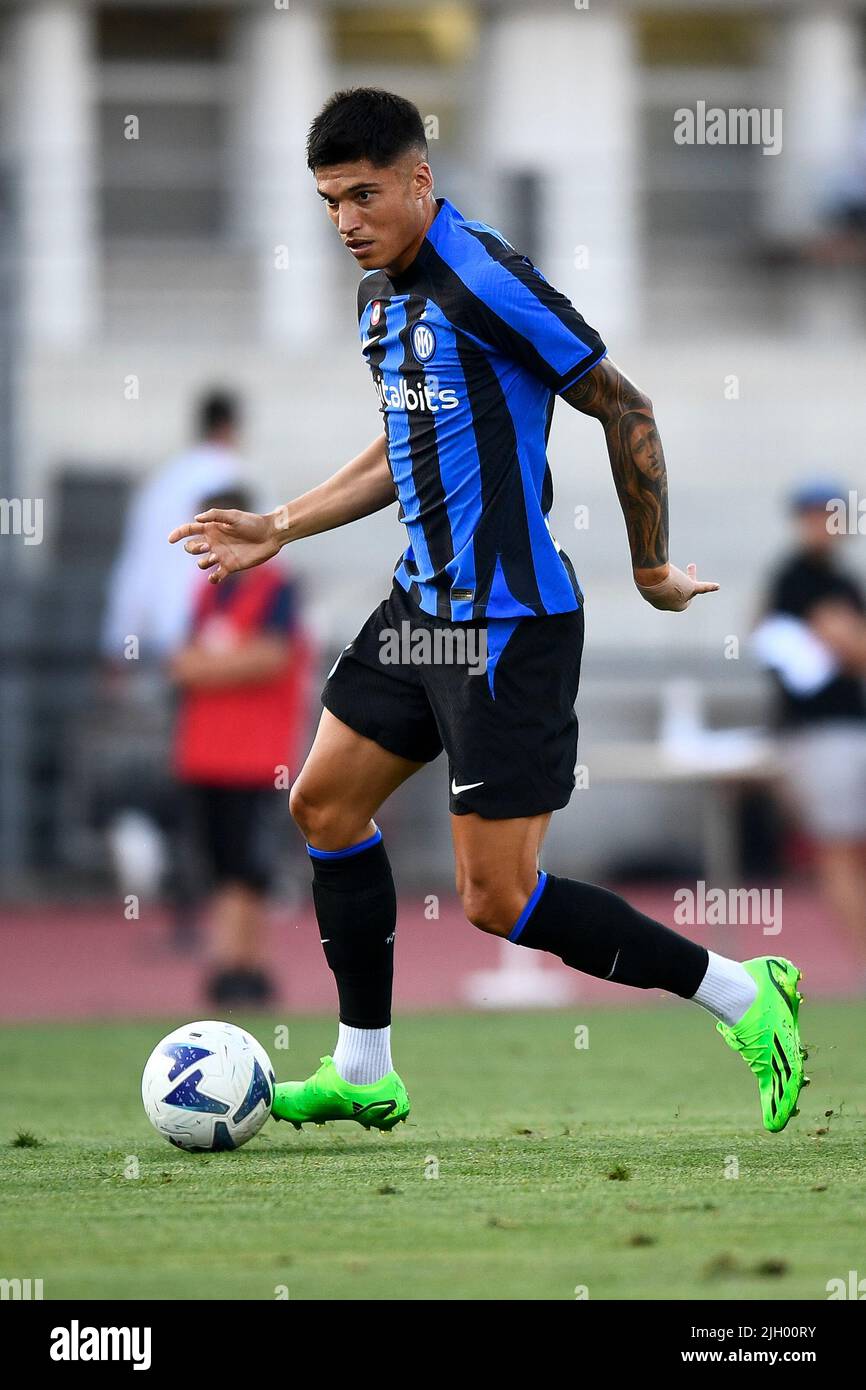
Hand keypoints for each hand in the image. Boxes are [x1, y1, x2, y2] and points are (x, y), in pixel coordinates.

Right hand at [168, 508, 282, 582]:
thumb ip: (215, 515)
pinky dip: (212, 579)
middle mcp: (214, 542)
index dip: (178, 534)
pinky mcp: (230, 567)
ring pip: (201, 563)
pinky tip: (214, 577)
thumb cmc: (253, 523)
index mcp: (212, 528)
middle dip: (192, 548)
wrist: (270, 535)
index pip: (190, 531)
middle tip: (206, 546)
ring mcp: (221, 555)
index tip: (170, 540)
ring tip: (215, 558)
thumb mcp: (233, 516)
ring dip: (203, 562)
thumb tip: (196, 518)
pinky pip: (216, 576)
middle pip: (192, 548)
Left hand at [635, 562, 718, 611]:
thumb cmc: (645, 575)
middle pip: (680, 594)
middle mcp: (672, 605)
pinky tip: (717, 586)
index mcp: (660, 604)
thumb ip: (648, 575)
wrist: (651, 577)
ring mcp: (682, 598)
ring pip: (690, 588)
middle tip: (682, 571)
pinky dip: (709, 587)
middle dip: (681, 583)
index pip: (668, 597)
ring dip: (690, 577)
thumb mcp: (645, 576)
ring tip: (691, 565)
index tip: (669, 578)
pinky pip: (702, 589)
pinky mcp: (690, 589)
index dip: (670, 588)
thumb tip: (646, 565)